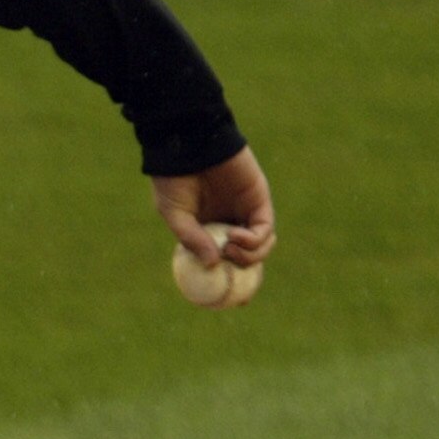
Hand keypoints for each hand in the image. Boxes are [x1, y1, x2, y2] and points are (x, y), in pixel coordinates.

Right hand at [152, 145, 273, 267]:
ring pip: (261, 247)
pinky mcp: (259, 200)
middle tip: (233, 276)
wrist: (190, 145)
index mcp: (207, 227)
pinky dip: (254, 240)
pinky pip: (265, 229)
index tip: (224, 293)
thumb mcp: (174, 213)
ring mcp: (246, 212)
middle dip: (245, 271)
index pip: (223, 257)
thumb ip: (191, 239)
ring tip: (229, 247)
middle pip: (248, 256)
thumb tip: (212, 264)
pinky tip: (235, 236)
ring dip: (249, 256)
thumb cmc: (175, 177)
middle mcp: (229, 221)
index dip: (227, 275)